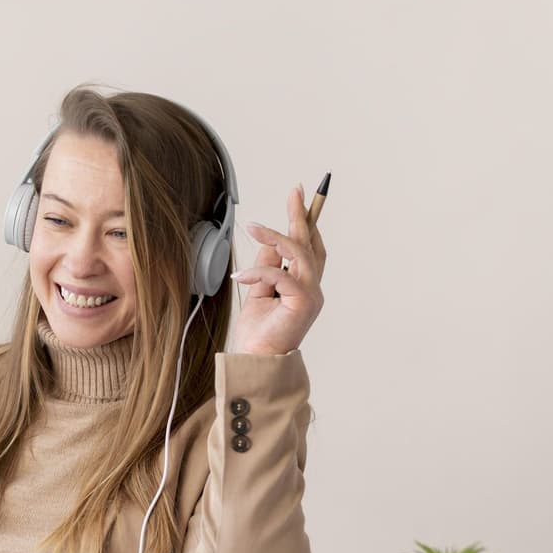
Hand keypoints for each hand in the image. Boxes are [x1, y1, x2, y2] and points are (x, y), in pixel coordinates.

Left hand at [230, 185, 326, 354]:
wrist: (255, 360)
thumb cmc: (258, 332)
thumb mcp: (258, 290)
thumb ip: (266, 266)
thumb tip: (267, 241)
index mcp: (303, 285)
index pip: (309, 247)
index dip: (306, 222)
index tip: (299, 196)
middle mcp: (312, 288)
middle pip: (310, 244)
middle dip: (301, 216)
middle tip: (294, 192)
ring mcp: (311, 295)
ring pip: (299, 254)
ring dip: (275, 238)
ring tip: (253, 229)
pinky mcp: (303, 303)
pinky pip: (282, 276)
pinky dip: (259, 273)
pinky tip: (240, 277)